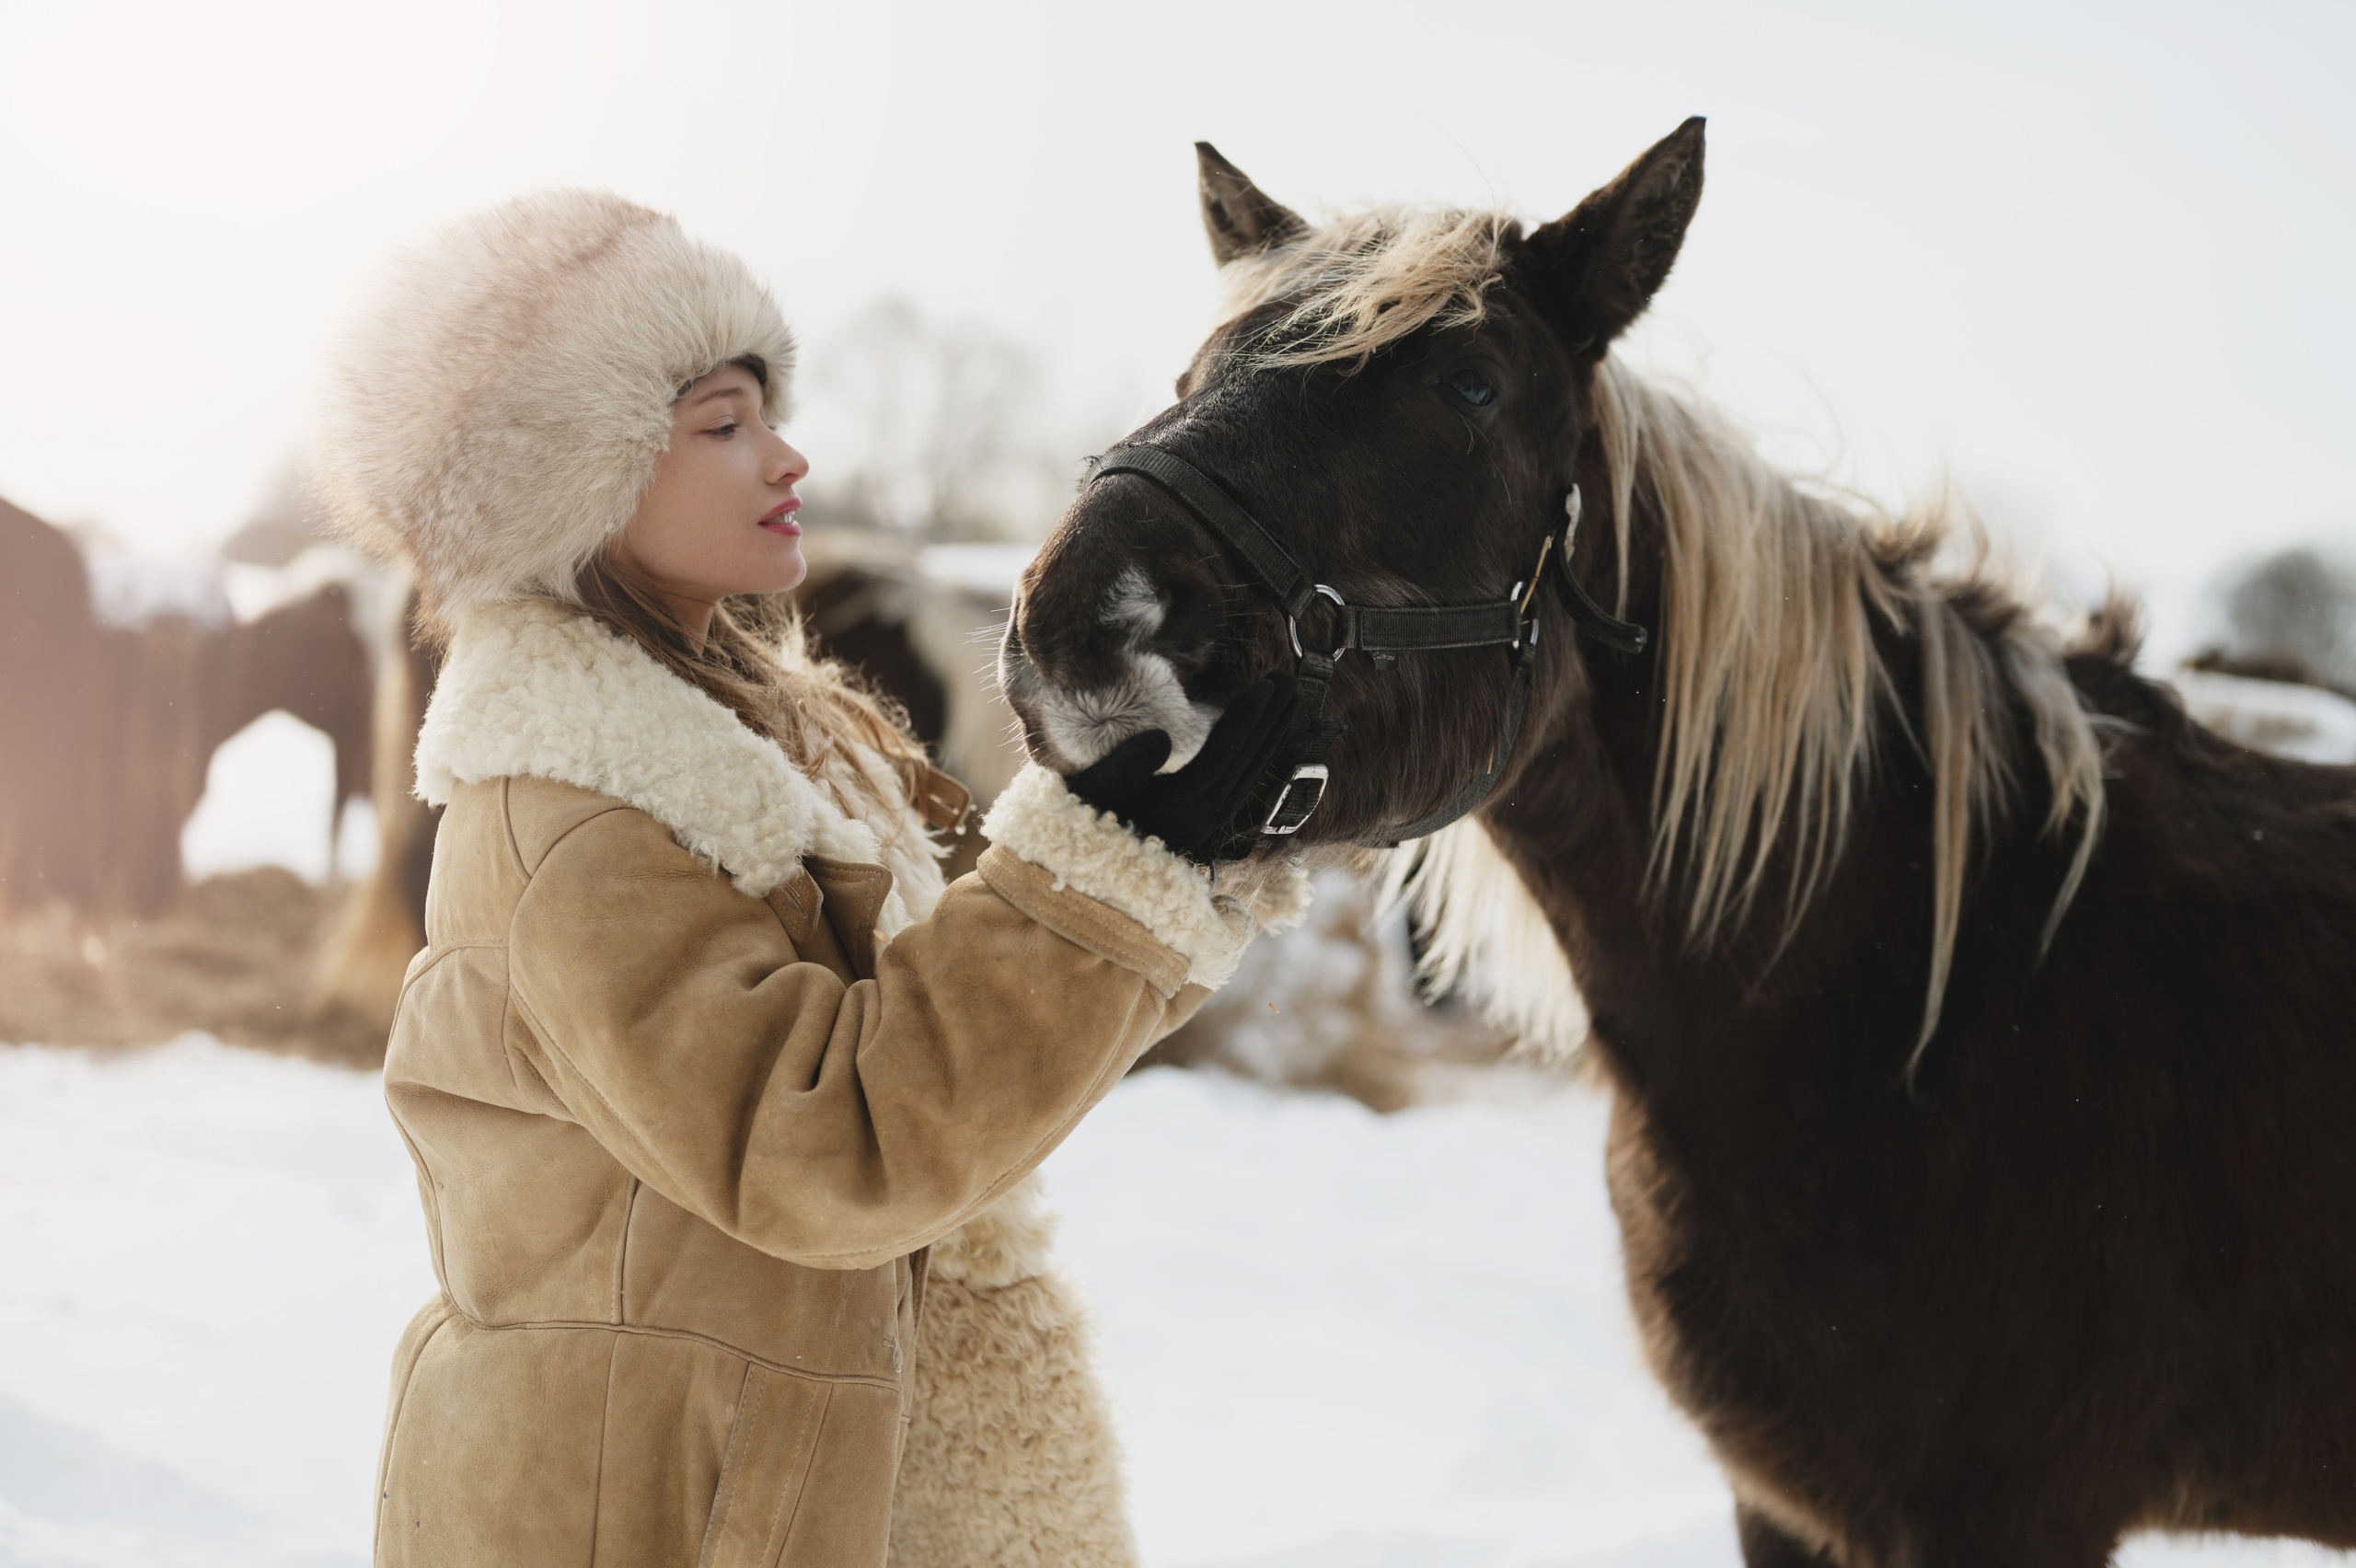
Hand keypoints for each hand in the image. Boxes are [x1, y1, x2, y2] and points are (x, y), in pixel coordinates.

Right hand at [1062, 675, 1299, 861]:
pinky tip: (1266, 739)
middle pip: (1245, 763)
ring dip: (1270, 737)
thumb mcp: (1091, 791)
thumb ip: (1124, 765)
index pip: (1223, 755)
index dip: (1247, 719)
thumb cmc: (1077, 821)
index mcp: (1177, 808)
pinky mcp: (1200, 825)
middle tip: (1290, 683)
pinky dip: (1257, 758)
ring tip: (1288, 703)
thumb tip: (1162, 737)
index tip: (1267, 687)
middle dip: (1270, 721)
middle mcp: (1199, 818)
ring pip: (1248, 775)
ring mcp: (1203, 824)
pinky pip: (1240, 786)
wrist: (1082, 873)